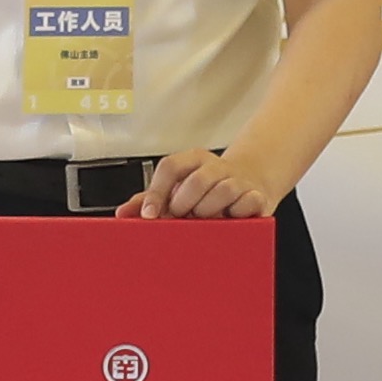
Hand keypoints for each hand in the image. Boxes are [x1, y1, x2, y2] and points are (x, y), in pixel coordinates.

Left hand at [122, 149, 279, 220]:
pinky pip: (248, 202)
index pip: (171, 167)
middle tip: (182, 218)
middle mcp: (216, 167)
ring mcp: (238, 180)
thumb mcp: (177, 191)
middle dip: (185, 205)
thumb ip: (149, 200)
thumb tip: (124, 214)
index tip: (149, 215)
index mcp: (193, 161)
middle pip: (197, 180)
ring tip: (206, 220)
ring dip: (210, 210)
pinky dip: (237, 213)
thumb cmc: (206, 192)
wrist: (251, 184)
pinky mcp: (257, 195)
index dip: (157, 192)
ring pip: (224, 190)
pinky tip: (229, 219)